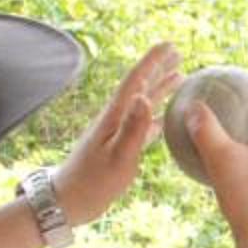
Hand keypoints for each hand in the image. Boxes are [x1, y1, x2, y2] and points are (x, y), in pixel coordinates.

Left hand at [51, 43, 182, 227]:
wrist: (68, 201)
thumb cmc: (93, 183)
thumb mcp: (118, 158)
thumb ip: (134, 129)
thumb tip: (145, 97)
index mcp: (115, 118)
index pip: (137, 82)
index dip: (153, 62)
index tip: (170, 45)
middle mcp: (116, 120)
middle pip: (141, 87)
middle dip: (158, 68)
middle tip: (178, 52)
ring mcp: (117, 133)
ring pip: (143, 105)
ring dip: (160, 89)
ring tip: (179, 77)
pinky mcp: (119, 147)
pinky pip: (143, 126)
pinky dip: (156, 117)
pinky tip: (165, 119)